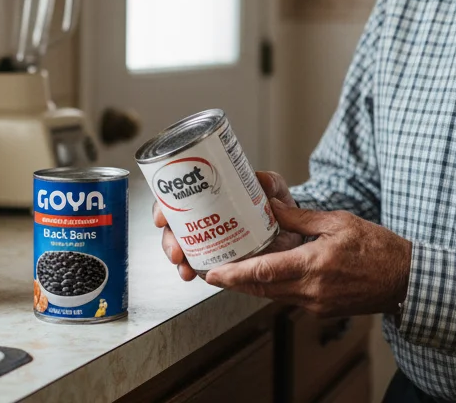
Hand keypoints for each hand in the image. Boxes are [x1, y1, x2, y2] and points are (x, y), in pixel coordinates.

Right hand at [154, 171, 302, 281]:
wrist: (294, 232)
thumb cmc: (277, 206)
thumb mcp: (273, 189)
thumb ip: (269, 183)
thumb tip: (261, 180)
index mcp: (208, 198)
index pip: (178, 199)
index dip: (163, 207)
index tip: (161, 217)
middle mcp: (204, 219)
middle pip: (174, 228)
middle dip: (169, 242)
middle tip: (176, 251)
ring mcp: (210, 241)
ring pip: (183, 250)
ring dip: (180, 261)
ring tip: (186, 269)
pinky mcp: (220, 260)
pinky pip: (201, 267)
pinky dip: (194, 272)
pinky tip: (196, 275)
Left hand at [204, 200, 410, 317]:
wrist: (404, 279)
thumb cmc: (377, 248)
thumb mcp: (338, 222)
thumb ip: (300, 217)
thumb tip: (272, 207)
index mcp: (314, 265)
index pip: (264, 272)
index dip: (235, 274)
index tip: (214, 274)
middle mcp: (312, 290)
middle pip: (262, 289)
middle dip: (236, 281)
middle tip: (216, 272)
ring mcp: (317, 304)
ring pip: (274, 295)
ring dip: (255, 284)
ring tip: (238, 269)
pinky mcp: (322, 310)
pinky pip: (290, 299)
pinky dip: (276, 287)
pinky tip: (271, 274)